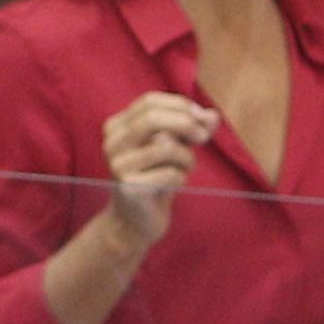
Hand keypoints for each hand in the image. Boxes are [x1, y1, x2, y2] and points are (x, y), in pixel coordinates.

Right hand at [99, 93, 214, 248]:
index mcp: (117, 127)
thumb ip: (192, 129)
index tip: (202, 117)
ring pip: (166, 147)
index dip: (180, 105)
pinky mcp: (129, 188)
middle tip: (203, 137)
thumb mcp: (175, 147)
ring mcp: (117, 166)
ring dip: (186, 158)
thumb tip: (212, 115)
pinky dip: (181, 179)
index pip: (149, 102)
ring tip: (182, 170)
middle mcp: (112, 143)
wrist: (135, 221)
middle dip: (186, 124)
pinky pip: (171, 174)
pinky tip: (170, 187)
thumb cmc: (156, 177)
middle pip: (153, 118)